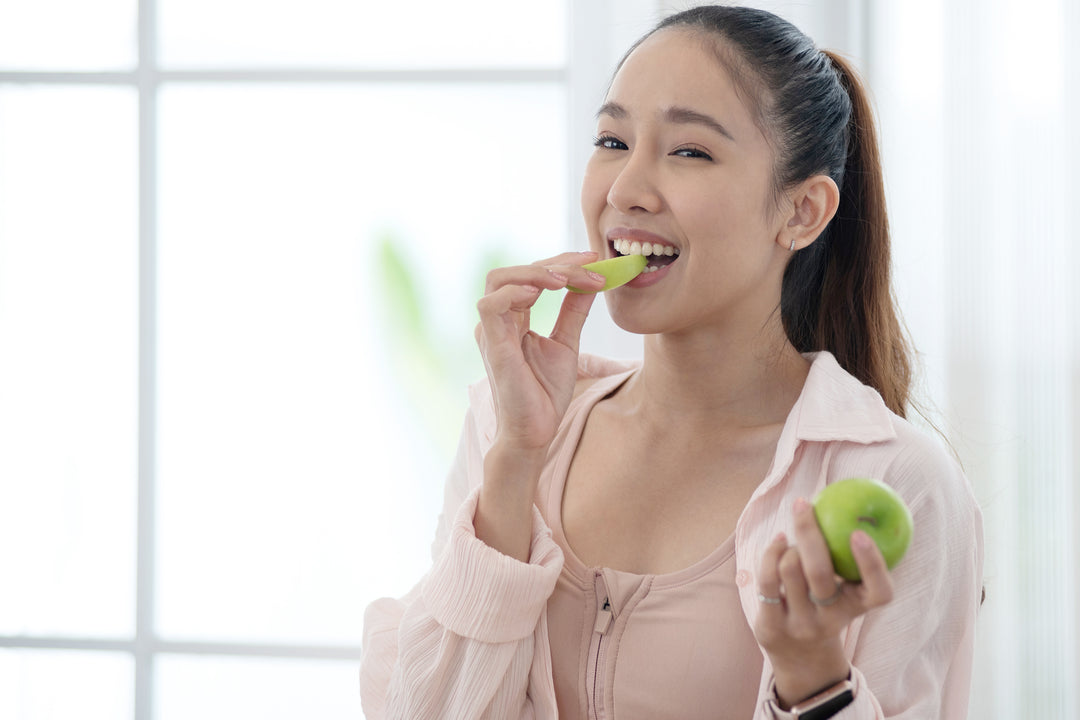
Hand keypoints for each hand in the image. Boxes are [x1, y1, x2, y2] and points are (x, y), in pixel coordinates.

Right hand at [474, 251, 604, 454]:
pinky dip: (515, 292)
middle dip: (555, 263)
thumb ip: (574, 311)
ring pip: (499, 279)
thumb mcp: (567, 343)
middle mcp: (498, 321)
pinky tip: (543, 292)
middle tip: (590, 265)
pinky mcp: (492, 345)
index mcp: (513, 319)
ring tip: (568, 279)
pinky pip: (490, 305)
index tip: (594, 260)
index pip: (531, 276)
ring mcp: (492, 332)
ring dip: (537, 272)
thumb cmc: (545, 393)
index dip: (562, 264)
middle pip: (515, 271)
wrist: (536, 431)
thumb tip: (591, 282)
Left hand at [753, 497, 894, 708]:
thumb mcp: (846, 591)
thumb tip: (850, 502)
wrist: (801, 657)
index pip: (879, 592)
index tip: (859, 533)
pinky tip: (778, 542)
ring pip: (790, 569)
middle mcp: (831, 620)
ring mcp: (801, 625)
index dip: (872, 563)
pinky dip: (771, 553)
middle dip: (809, 532)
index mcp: (858, 608)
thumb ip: (850, 559)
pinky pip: (767, 579)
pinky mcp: (772, 626)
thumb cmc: (827, 606)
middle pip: (820, 573)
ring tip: (792, 540)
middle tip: (803, 504)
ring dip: (789, 545)